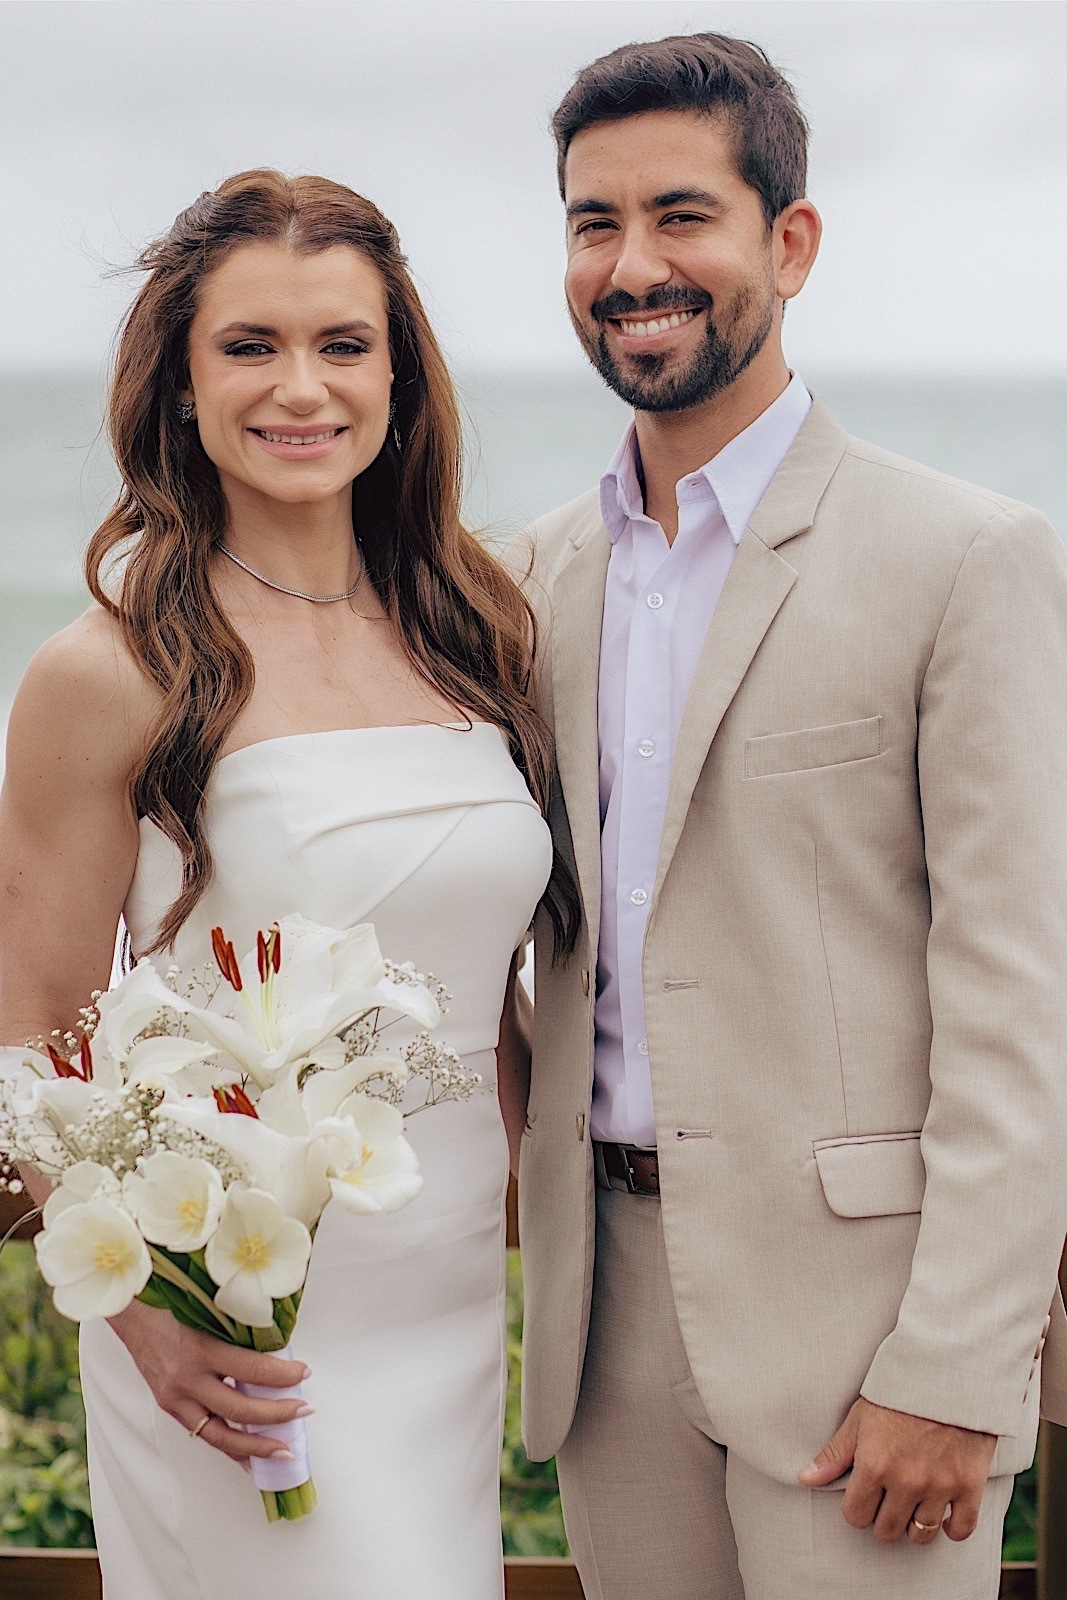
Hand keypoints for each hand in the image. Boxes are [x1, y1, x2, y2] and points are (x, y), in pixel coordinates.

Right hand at [108, 1299, 312, 1473]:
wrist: (131, 1314)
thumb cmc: (171, 1306)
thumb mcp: (208, 1312)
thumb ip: (238, 1332)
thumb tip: (277, 1349)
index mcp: (200, 1349)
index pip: (252, 1370)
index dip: (283, 1375)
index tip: (303, 1373)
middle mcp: (186, 1379)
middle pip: (239, 1409)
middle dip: (277, 1415)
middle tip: (304, 1411)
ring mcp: (175, 1398)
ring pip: (220, 1435)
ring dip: (255, 1446)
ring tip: (281, 1451)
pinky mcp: (169, 1407)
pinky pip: (203, 1434)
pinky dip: (229, 1448)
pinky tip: (248, 1458)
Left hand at [798, 1397, 996, 1543]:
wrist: (948, 1370)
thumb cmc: (900, 1391)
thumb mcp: (860, 1417)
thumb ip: (835, 1453)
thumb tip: (805, 1479)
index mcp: (874, 1464)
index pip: (855, 1516)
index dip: (856, 1508)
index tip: (863, 1496)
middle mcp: (906, 1481)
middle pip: (887, 1531)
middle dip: (882, 1519)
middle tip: (886, 1500)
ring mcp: (940, 1486)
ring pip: (921, 1535)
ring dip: (914, 1525)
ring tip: (912, 1505)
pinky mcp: (969, 1485)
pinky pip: (962, 1530)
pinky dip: (953, 1528)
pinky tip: (944, 1515)